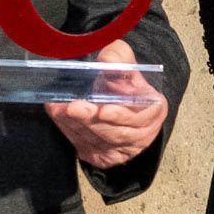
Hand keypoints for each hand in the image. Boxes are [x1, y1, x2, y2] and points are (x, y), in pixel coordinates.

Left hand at [50, 39, 169, 170]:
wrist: (119, 103)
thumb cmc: (125, 83)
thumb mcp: (127, 64)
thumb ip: (119, 57)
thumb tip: (106, 58)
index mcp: (154, 109)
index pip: (139, 116)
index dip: (120, 115)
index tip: (103, 110)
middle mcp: (142, 133)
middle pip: (115, 132)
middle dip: (91, 120)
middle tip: (72, 107)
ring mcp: (124, 148)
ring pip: (99, 141)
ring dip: (77, 125)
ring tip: (59, 109)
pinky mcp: (106, 157)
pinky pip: (86, 147)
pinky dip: (70, 132)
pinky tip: (60, 117)